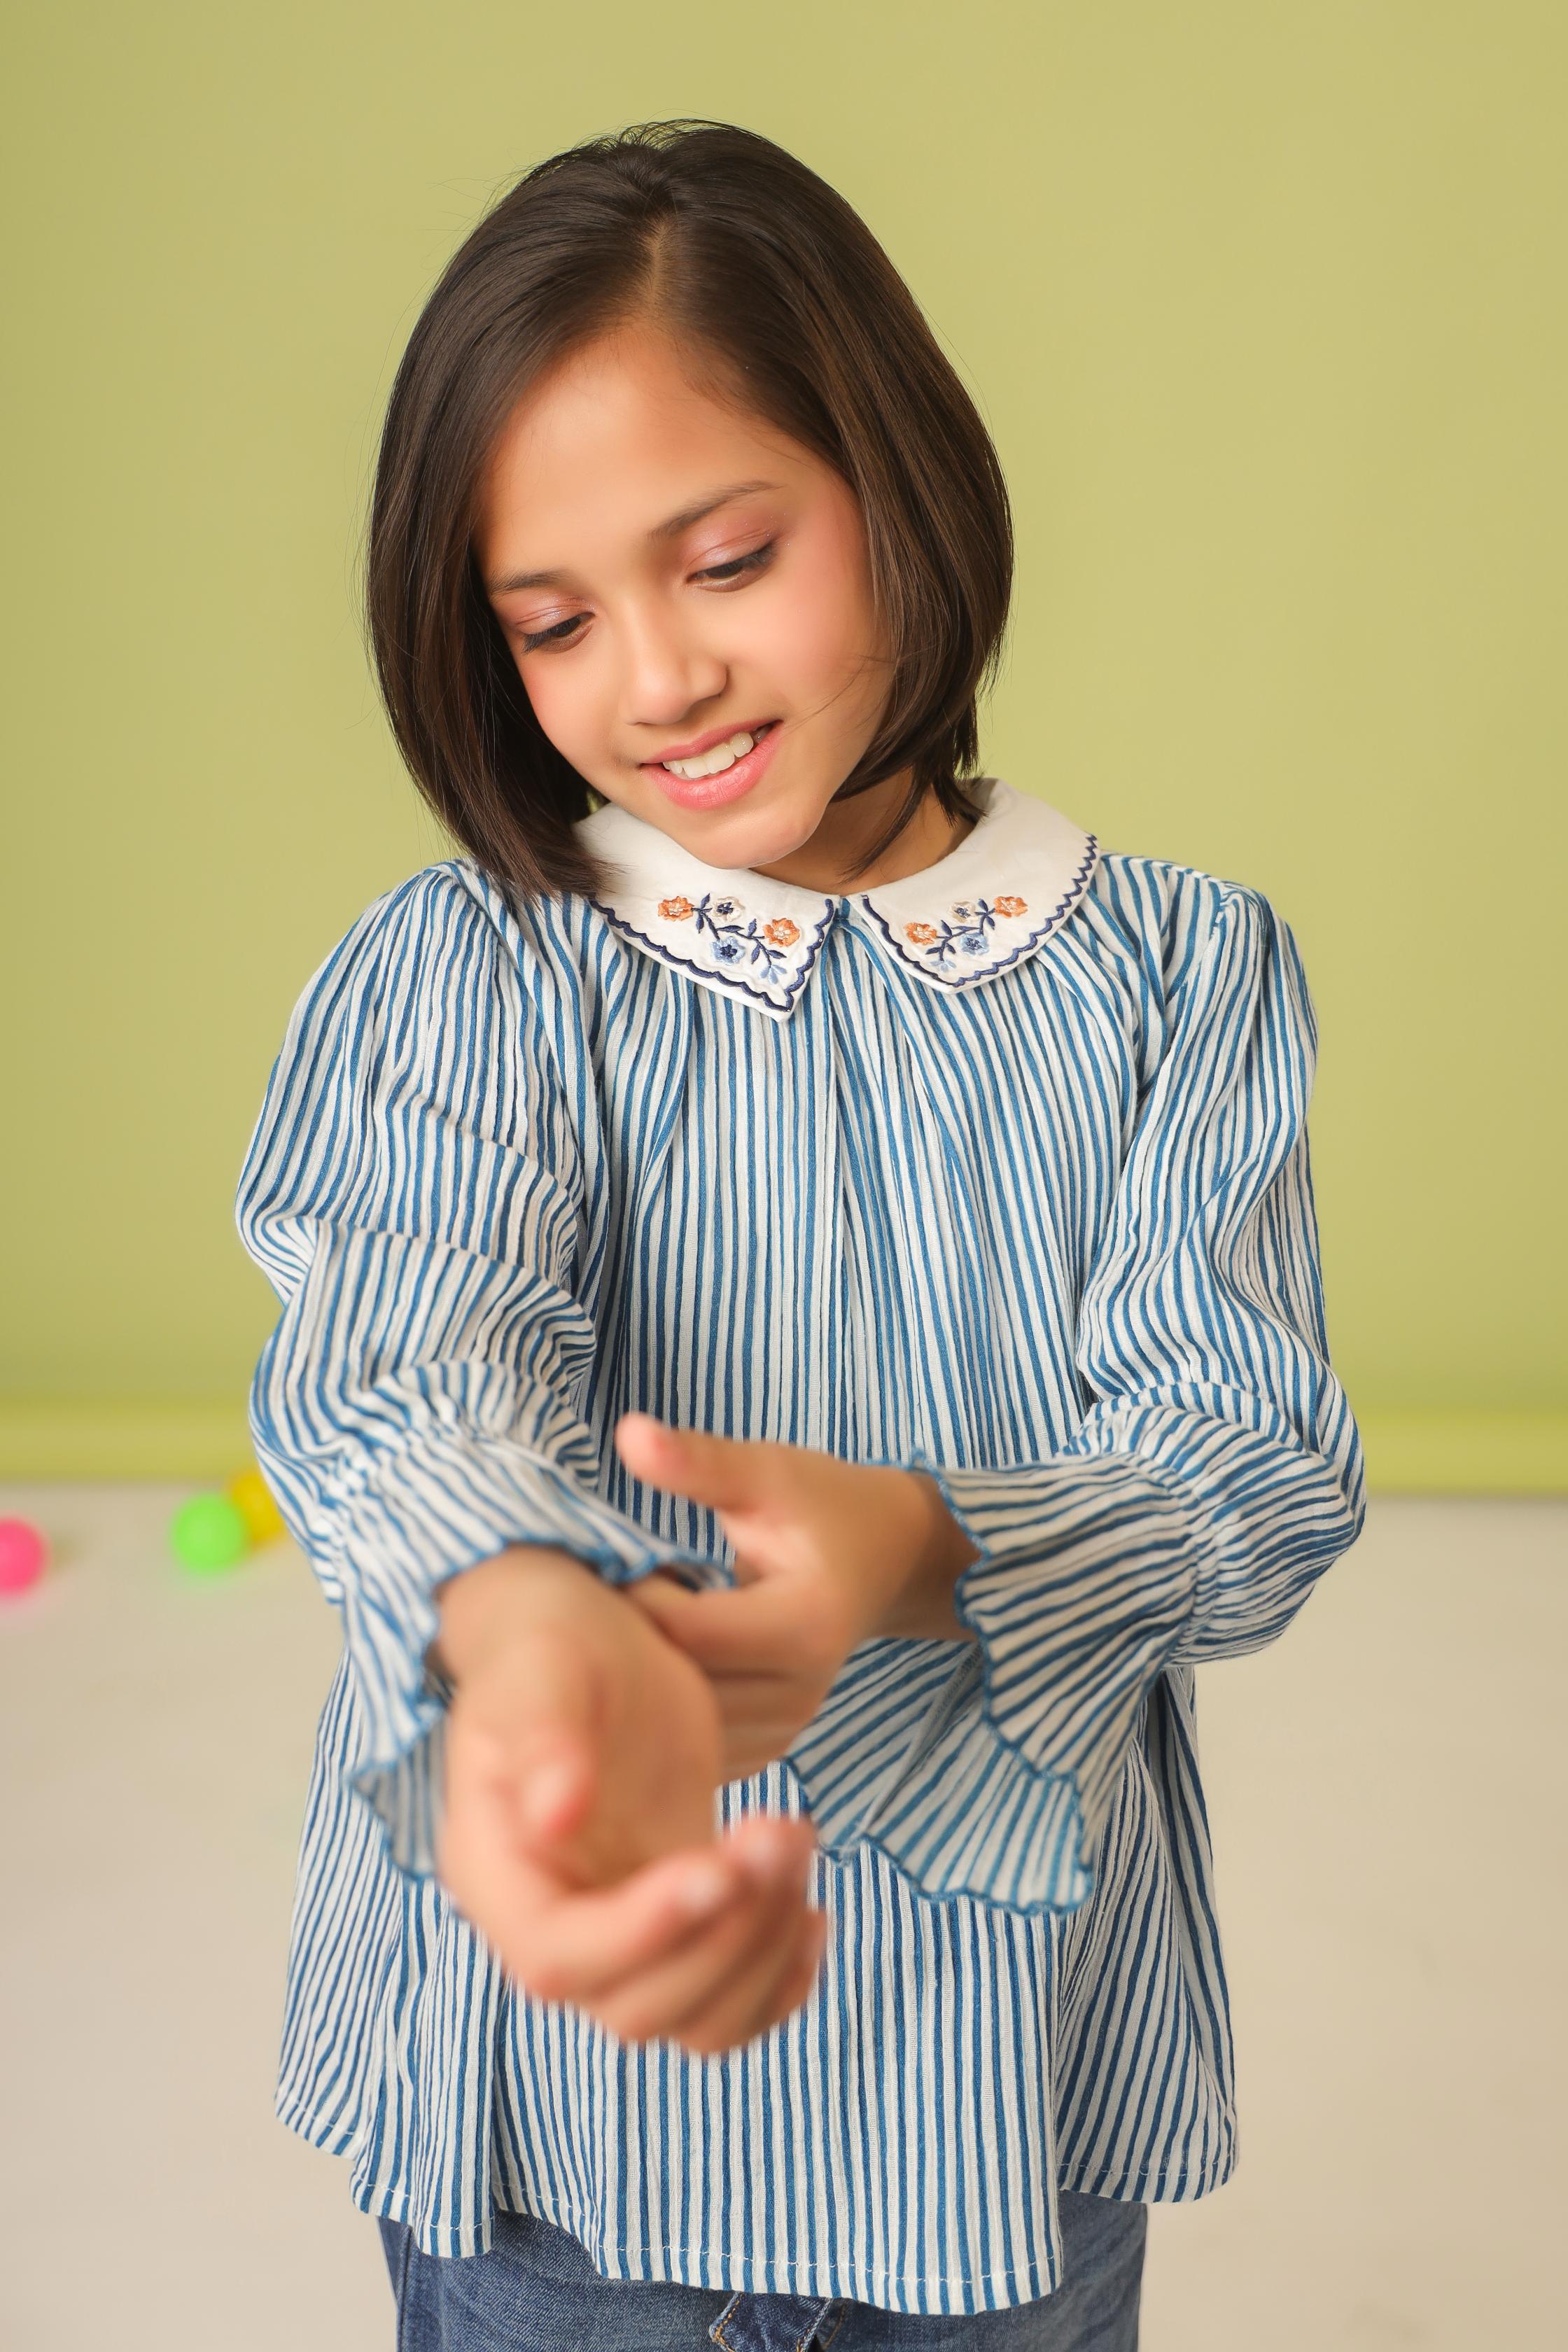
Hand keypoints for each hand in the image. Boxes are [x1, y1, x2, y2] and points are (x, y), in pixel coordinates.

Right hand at [432, 1550, 826, 2054]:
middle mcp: (551, 1924)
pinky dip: (781, 1979)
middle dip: (724, 1936)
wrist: (585, 1639)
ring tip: (797, 1839)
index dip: (640, 1935)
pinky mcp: (679, 1916)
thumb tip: (554, 1814)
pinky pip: (731, 2001)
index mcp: (497, 1875)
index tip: (718, 1864)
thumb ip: (544, 1737)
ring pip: (695, 2019)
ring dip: (762, 1953)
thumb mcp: (542, 1672)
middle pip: (635, 2008)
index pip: (556, 1958)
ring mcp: (619, 1931)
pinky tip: (813, 1909)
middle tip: (782, 1828)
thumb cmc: (549, 1646)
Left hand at [612, 1416, 979, 1782]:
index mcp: (806, 1624)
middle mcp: (801, 1691)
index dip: (634, 1597)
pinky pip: (697, 1746)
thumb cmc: (824, 1507)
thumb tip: (630, 1433)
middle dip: (627, 1641)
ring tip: (629, 1624)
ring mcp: (787, 1728)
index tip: (608, 1560)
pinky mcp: (770, 1747)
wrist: (886, 1557)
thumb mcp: (767, 1472)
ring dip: (642, 1678)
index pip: (688, 1631)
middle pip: (680, 1687)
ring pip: (682, 1727)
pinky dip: (665, 1709)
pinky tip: (655, 1660)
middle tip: (602, 1594)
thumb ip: (700, 1462)